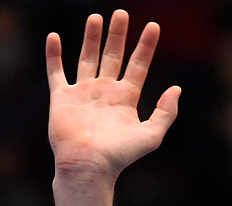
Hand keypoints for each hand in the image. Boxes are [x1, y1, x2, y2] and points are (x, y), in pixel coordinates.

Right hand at [46, 10, 179, 183]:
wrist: (89, 165)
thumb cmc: (120, 155)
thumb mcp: (152, 135)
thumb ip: (166, 112)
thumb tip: (177, 89)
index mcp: (126, 98)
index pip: (138, 65)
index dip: (146, 46)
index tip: (154, 26)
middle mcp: (105, 92)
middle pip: (113, 56)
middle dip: (118, 35)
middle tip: (121, 13)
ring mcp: (83, 92)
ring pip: (87, 58)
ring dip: (92, 38)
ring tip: (97, 17)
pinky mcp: (61, 97)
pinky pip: (56, 71)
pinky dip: (54, 55)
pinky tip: (55, 37)